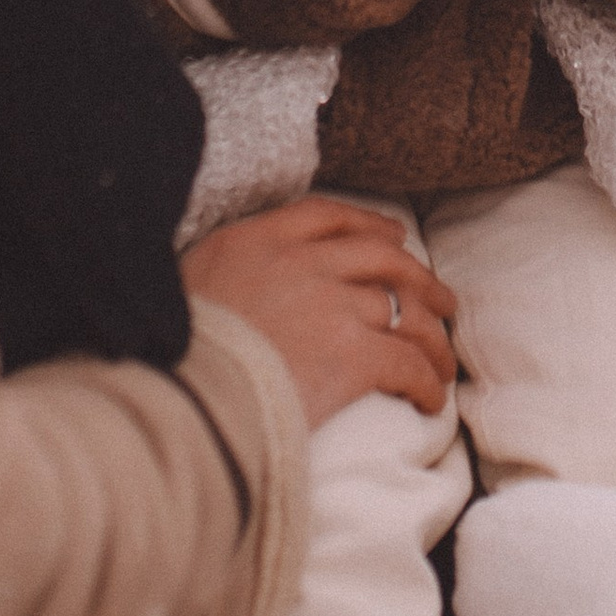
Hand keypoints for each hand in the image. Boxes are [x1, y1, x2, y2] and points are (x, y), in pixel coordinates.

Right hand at [183, 196, 457, 426]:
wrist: (180, 399)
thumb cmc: (171, 358)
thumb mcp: (185, 289)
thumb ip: (229, 278)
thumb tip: (248, 295)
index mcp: (255, 239)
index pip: (327, 215)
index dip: (369, 226)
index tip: (396, 238)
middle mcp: (299, 261)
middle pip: (381, 258)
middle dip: (420, 279)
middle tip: (443, 301)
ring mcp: (330, 304)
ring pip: (404, 310)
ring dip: (431, 339)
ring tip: (442, 364)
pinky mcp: (352, 353)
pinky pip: (407, 362)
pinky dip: (425, 381)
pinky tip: (429, 400)